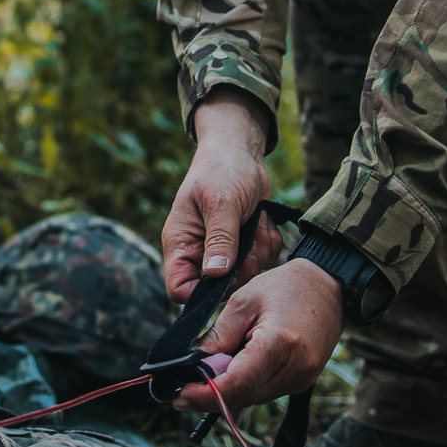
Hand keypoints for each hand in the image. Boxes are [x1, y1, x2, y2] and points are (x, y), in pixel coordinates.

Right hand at [161, 90, 280, 302]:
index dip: (200, 293)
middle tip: (249, 239)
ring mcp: (224, 251)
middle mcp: (199, 252)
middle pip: (219, 288)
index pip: (179, 288)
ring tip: (254, 220)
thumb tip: (215, 275)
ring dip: (258, 250)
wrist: (242, 152)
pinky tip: (261, 219)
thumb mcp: (221, 202)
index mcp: (181, 243)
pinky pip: (262, 261)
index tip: (227, 276)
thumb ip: (220, 239)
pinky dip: (267, 242)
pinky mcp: (245, 247)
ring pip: (245, 275)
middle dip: (241, 267)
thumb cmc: (222, 170)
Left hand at [175, 258, 343, 412]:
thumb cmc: (284, 288)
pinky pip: (266, 392)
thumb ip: (217, 337)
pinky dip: (247, 385)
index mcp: (279, 344)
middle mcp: (295, 368)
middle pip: (243, 397)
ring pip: (254, 398)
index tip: (180, 396)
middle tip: (186, 387)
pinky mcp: (304, 382)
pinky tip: (236, 367)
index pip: (236, 385)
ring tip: (211, 371)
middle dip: (212, 395)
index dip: (205, 395)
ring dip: (230, 390)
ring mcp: (303, 378)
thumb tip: (192, 366)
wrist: (327, 288)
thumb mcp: (242, 302)